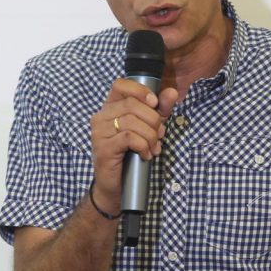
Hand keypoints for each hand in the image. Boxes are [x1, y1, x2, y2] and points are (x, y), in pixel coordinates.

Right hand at [89, 79, 177, 211]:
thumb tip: (171, 92)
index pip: (120, 85)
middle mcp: (101, 117)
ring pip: (132, 122)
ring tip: (152, 148)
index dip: (140, 91)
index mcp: (110, 108)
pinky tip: (145, 154)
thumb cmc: (131, 155)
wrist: (117, 186)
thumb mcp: (149, 128)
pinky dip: (143, 146)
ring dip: (150, 136)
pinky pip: (129, 138)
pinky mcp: (103, 147)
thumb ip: (160, 110)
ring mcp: (99, 132)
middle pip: (133, 105)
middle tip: (159, 135)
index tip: (154, 104)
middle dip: (153, 120)